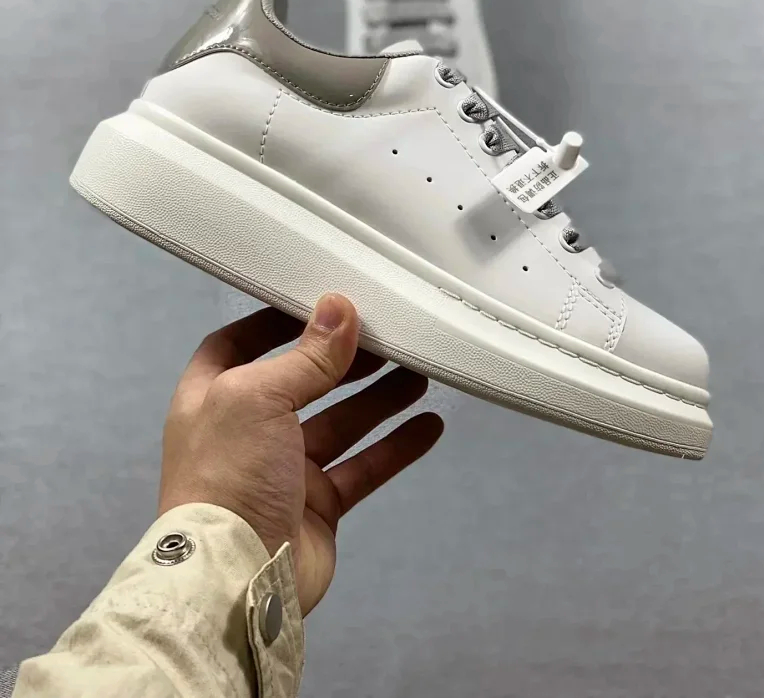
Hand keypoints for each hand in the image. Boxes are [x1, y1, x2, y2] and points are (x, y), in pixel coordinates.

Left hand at [158, 293, 443, 613]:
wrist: (236, 579)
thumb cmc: (228, 477)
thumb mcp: (259, 397)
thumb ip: (306, 356)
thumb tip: (338, 308)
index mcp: (214, 396)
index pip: (239, 345)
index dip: (275, 323)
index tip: (319, 304)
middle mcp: (246, 430)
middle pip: (301, 380)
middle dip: (342, 359)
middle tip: (386, 335)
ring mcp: (284, 470)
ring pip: (341, 422)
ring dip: (378, 397)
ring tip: (419, 369)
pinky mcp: (318, 505)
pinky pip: (363, 466)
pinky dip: (395, 446)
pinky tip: (429, 426)